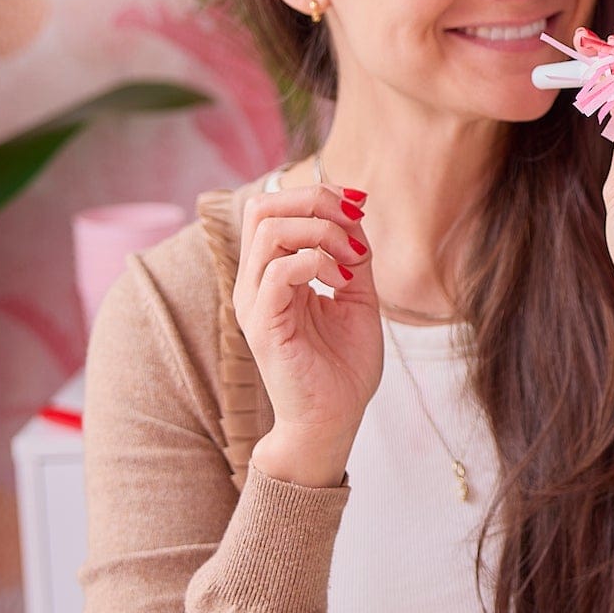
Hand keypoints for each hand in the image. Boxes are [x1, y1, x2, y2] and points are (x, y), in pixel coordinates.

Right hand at [233, 184, 381, 487]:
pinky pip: (279, 271)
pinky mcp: (263, 325)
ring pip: (270, 231)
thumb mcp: (357, 295)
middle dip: (315, 201)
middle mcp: (255, 283)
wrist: (334, 420)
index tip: (359, 204)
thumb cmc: (343, 365)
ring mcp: (254, 302)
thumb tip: (355, 210)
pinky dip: (317, 262)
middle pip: (263, 207)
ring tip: (351, 258)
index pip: (275, 207)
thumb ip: (352, 253)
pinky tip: (343, 281)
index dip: (317, 192)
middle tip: (354, 222)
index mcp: (271, 273)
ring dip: (321, 232)